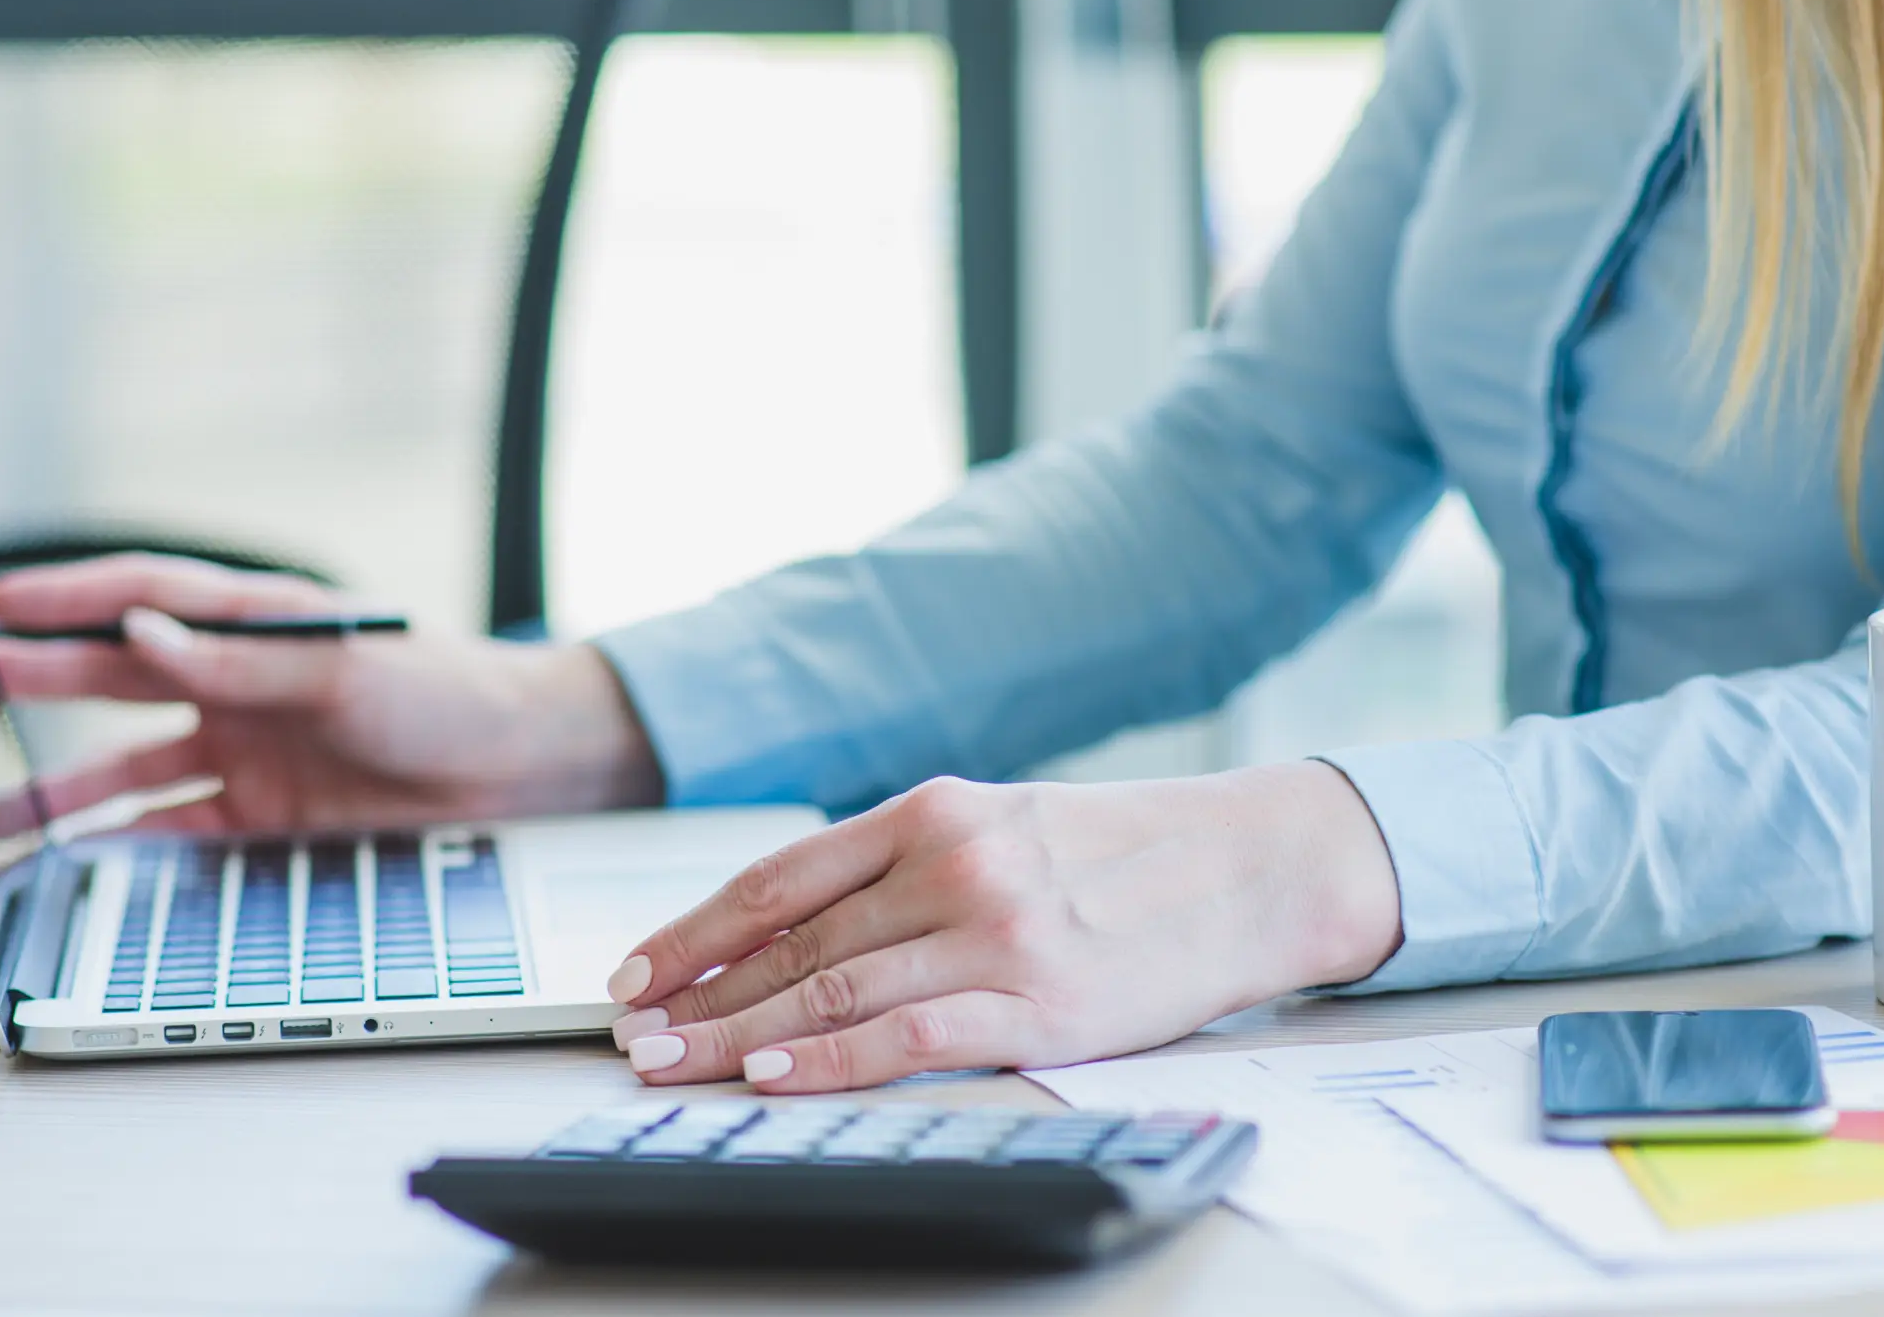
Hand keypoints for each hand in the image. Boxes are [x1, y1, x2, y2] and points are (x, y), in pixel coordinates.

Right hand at [0, 554, 659, 831]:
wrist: (522, 764)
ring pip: (121, 767)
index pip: (137, 600)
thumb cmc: (450, 690)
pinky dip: (115, 843)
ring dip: (53, 787)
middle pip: (107, 681)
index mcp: (255, 621)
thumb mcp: (347, 666)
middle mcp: (234, 682)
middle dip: (24, 687)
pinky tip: (60, 859)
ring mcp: (241, 749)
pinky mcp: (260, 814)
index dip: (59, 601)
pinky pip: (168, 828)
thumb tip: (142, 636)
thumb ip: (243, 659)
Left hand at [603, 763, 1401, 1091]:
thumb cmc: (1130, 852)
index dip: (696, 928)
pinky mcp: (1038, 998)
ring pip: (831, 986)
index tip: (636, 971)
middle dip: (697, 992)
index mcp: (935, 810)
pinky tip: (774, 1073)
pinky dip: (828, 1056)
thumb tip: (806, 926)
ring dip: (737, 1032)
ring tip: (673, 1063)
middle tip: (629, 1034)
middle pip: (791, 937)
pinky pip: (905, 1033)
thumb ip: (915, 864)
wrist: (1253, 864)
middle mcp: (952, 859)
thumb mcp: (1010, 825)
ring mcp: (993, 929)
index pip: (782, 875)